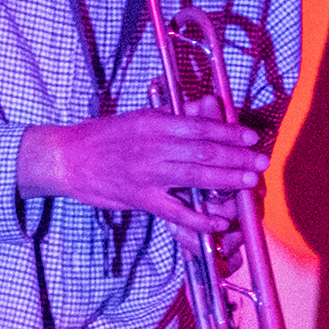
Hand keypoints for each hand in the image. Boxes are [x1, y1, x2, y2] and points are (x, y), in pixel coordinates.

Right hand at [15, 111, 264, 229]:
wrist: (67, 158)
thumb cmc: (105, 136)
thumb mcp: (140, 117)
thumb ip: (174, 116)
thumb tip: (206, 107)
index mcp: (156, 123)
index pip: (202, 128)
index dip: (230, 133)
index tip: (250, 138)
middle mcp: (155, 147)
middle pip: (206, 152)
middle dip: (238, 157)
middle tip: (261, 162)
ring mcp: (148, 174)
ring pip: (196, 177)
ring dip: (228, 180)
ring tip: (250, 183)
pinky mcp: (140, 198)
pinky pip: (176, 210)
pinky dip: (199, 217)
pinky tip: (219, 221)